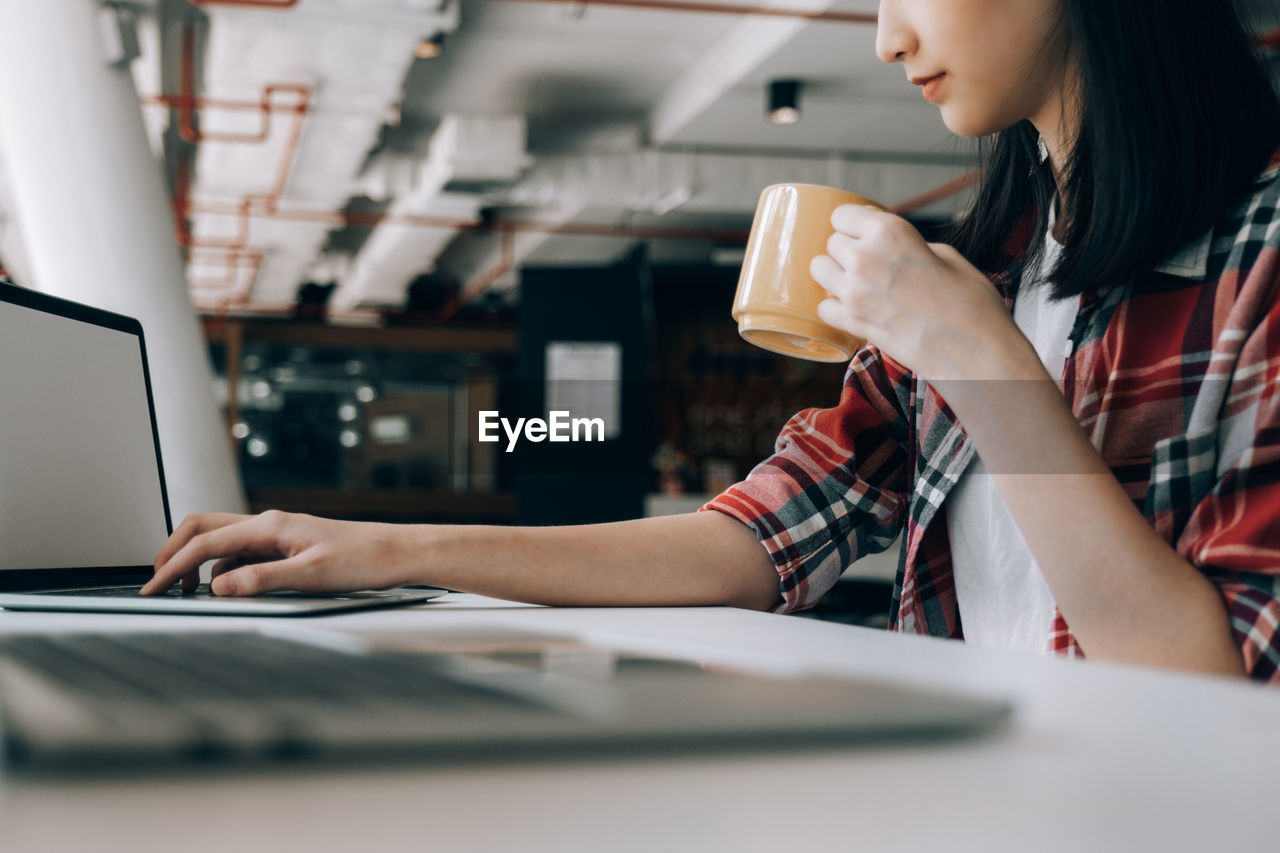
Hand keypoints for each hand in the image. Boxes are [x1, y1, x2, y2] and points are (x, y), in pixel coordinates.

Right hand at [144, 510, 411, 596]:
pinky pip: (243, 553)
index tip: (152, 589)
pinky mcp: (287, 547)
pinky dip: (224, 569)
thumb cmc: (364, 559)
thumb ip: (262, 579)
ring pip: (222, 541)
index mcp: (270, 526)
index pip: (206, 542)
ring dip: (199, 563)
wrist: (397, 553)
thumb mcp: (311, 575)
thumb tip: (218, 587)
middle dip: (174, 553)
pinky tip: (227, 589)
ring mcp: (277, 534)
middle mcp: (269, 524)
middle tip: (157, 583)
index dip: (173, 567)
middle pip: (204, 528)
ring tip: (186, 593)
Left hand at [809, 204, 1029, 380]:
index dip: (856, 224)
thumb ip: (907, 244)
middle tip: (871, 263)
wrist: (976, 352)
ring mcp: (855, 293)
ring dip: (835, 274)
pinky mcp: (852, 324)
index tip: (866, 233)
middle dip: (848, 250)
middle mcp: (866, 258)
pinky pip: (824, 307)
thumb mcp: (946, 255)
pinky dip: (835, 307)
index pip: (843, 215)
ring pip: (819, 270)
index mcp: (891, 232)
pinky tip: (855, 308)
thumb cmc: (971, 302)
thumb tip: (888, 245)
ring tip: (859, 283)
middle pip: (832, 243)